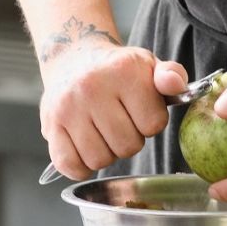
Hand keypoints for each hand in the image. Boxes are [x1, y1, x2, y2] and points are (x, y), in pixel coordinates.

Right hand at [40, 43, 189, 180]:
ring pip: (100, 160)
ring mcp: (68, 107)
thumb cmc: (118, 70)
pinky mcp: (50, 125)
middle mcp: (92, 87)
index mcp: (124, 70)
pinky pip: (70, 165)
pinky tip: (86, 148)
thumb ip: (171, 76)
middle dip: (130, 140)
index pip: (154, 124)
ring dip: (106, 153)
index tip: (141, 110)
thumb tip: (176, 86)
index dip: (151, 122)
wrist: (74, 59)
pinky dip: (81, 167)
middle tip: (122, 122)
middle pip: (127, 146)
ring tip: (103, 132)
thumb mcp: (149, 66)